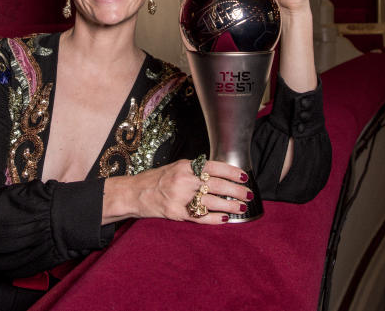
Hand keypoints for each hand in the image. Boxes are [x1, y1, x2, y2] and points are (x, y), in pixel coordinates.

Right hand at [102, 159, 252, 224]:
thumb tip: (221, 174)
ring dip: (230, 205)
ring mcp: (180, 197)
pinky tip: (225, 218)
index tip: (244, 177)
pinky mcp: (176, 212)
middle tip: (248, 194)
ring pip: (211, 202)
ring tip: (241, 207)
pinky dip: (215, 218)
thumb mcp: (177, 167)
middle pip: (216, 185)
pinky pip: (200, 216)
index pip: (214, 167)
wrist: (135, 193)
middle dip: (236, 190)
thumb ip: (196, 170)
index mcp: (186, 166)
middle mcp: (184, 180)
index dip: (231, 172)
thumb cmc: (158, 179)